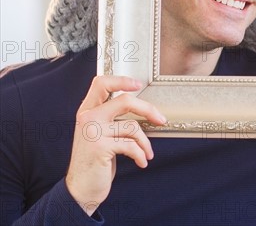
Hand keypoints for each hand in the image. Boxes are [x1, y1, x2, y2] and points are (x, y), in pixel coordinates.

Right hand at [65, 75, 165, 215]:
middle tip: (161, 120)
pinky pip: (131, 145)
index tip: (138, 84)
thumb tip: (143, 107)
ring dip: (145, 142)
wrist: (81, 189)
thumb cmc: (95, 160)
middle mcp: (88, 117)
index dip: (121, 80)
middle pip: (125, 101)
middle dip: (148, 110)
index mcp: (87, 110)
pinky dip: (140, 154)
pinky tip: (141, 162)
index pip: (101, 83)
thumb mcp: (99, 133)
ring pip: (132, 126)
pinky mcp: (100, 147)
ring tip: (147, 152)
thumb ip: (112, 117)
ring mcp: (93, 132)